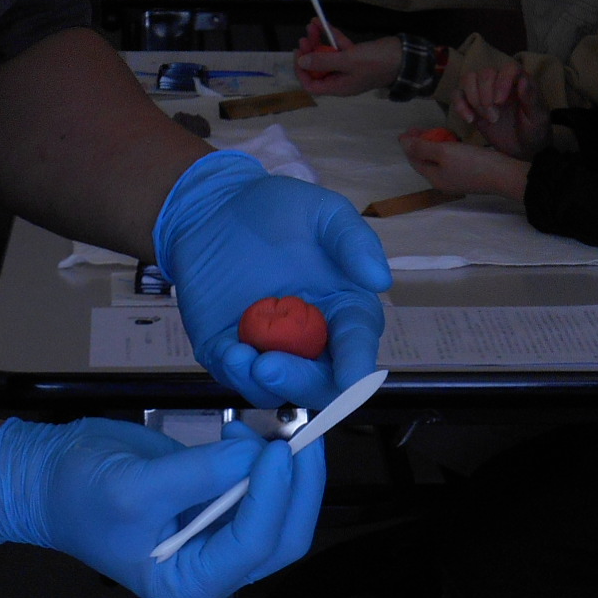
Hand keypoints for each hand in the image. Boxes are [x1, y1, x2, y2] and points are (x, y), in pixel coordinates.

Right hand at [0, 418, 324, 597]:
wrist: (51, 479)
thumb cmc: (79, 494)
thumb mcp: (133, 486)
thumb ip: (199, 475)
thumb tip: (256, 456)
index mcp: (187, 588)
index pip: (252, 548)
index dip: (273, 499)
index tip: (278, 450)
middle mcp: (212, 575)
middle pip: (282, 538)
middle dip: (296, 487)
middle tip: (296, 434)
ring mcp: (221, 546)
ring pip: (281, 515)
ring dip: (283, 471)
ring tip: (253, 430)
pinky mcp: (223, 515)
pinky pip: (263, 494)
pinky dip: (264, 463)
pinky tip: (241, 436)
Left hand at [155, 152, 391, 409]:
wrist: (215, 208)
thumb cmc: (278, 210)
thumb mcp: (323, 212)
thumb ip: (353, 241)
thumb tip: (381, 280)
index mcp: (346, 311)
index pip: (357, 346)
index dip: (357, 365)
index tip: (352, 378)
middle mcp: (313, 341)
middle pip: (320, 383)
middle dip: (300, 382)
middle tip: (271, 366)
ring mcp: (271, 351)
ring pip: (276, 390)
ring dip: (262, 382)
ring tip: (242, 357)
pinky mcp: (231, 352)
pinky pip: (236, 376)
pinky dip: (234, 372)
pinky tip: (229, 352)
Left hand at [294, 26, 400, 96]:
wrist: (403, 57)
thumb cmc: (376, 62)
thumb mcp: (348, 61)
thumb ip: (324, 61)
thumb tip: (302, 62)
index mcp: (339, 87)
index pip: (312, 85)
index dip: (302, 71)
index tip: (299, 54)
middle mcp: (341, 79)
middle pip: (318, 68)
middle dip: (309, 52)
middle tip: (305, 37)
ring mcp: (349, 68)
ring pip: (328, 56)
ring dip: (318, 41)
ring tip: (311, 24)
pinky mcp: (356, 56)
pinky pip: (339, 48)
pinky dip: (331, 37)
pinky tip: (322, 23)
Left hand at [401, 128, 529, 199]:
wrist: (504, 176)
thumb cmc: (472, 163)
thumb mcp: (444, 151)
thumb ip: (421, 147)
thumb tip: (401, 142)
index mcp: (433, 177)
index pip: (413, 159)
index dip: (409, 143)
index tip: (410, 128)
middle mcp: (442, 181)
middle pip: (424, 161)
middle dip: (420, 144)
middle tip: (420, 128)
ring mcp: (455, 180)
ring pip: (438, 161)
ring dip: (434, 146)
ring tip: (436, 132)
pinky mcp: (467, 176)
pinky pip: (450, 161)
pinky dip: (447, 150)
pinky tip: (453, 142)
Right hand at [450, 64, 549, 157]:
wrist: (523, 149)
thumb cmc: (534, 131)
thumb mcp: (538, 117)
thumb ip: (531, 98)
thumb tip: (523, 81)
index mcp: (519, 81)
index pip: (508, 68)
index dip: (502, 81)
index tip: (500, 102)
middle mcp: (500, 81)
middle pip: (485, 73)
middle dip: (486, 96)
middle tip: (495, 118)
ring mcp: (484, 91)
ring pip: (469, 79)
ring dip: (474, 100)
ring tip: (487, 119)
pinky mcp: (472, 104)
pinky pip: (457, 94)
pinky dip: (459, 105)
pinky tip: (470, 120)